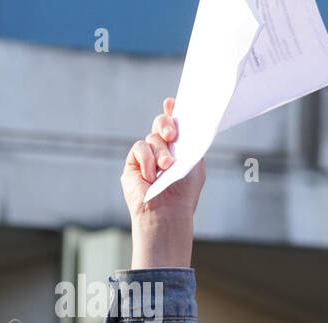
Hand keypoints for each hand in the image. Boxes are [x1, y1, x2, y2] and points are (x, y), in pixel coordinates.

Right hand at [122, 98, 204, 267]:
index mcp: (179, 149)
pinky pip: (139, 148)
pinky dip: (147, 160)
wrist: (168, 213)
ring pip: (152, 138)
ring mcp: (147, 156)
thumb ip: (191, 144)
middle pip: (161, 124)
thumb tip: (188, 123)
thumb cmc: (184, 193)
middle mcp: (163, 150)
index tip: (172, 103)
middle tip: (172, 135)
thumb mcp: (194, 165)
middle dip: (166, 124)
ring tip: (167, 168)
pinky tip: (151, 175)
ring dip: (161, 152)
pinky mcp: (133, 163)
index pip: (175, 125)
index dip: (172, 111)